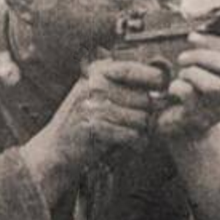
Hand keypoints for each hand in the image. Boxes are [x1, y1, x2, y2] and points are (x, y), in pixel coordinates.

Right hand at [22, 59, 159, 199]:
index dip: (155, 79)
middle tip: (140, 123)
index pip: (134, 69)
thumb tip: (165, 72)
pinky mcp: (95, 128)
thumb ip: (127, 83)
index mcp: (96, 72)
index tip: (161, 91)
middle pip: (143, 98)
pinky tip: (132, 145)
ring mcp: (93, 106)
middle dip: (148, 114)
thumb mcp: (99, 93)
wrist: (54, 150)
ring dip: (142, 131)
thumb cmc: (84, 122)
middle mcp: (94, 85)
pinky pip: (133, 135)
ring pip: (141, 118)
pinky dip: (137, 143)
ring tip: (132, 135)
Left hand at [156, 31, 219, 144]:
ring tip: (181, 76)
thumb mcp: (210, 69)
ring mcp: (218, 111)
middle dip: (203, 54)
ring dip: (191, 72)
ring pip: (215, 85)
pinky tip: (173, 89)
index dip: (217, 40)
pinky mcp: (198, 121)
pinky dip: (177, 86)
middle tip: (183, 59)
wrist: (183, 131)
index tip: (194, 38)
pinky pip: (188, 95)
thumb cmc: (195, 93)